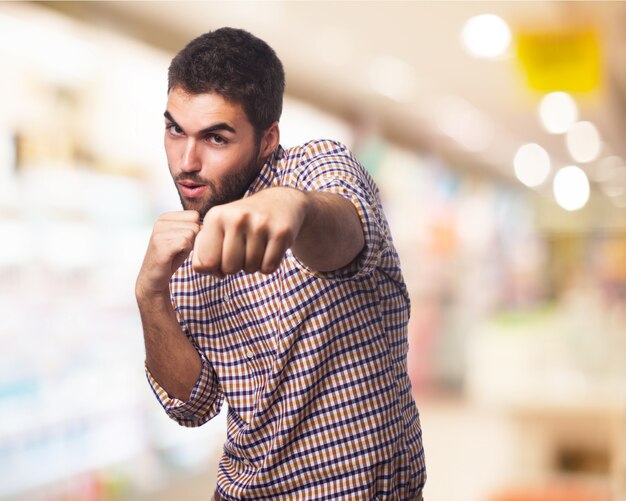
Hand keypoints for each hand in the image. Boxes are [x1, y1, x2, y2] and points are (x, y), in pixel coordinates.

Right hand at [136, 210, 201, 298]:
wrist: (154, 277)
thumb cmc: (171, 258)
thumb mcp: (182, 237)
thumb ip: (193, 227)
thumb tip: (209, 222)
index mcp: (165, 217)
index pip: (194, 215)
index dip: (195, 230)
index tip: (183, 241)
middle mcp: (160, 222)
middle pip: (194, 224)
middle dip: (193, 239)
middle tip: (180, 249)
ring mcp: (159, 233)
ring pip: (191, 233)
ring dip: (189, 246)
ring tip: (176, 253)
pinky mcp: (161, 245)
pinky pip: (186, 242)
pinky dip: (185, 252)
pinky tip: (175, 256)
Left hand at [192, 188, 307, 276]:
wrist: (280, 203)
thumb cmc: (243, 222)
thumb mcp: (218, 227)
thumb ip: (204, 252)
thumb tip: (208, 270)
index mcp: (216, 216)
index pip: (207, 262)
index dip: (215, 266)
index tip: (223, 254)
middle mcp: (237, 218)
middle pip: (230, 268)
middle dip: (236, 265)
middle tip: (243, 249)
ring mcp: (261, 225)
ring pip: (251, 269)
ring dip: (253, 264)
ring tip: (257, 246)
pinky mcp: (281, 233)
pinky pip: (269, 268)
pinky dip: (268, 264)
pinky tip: (269, 248)